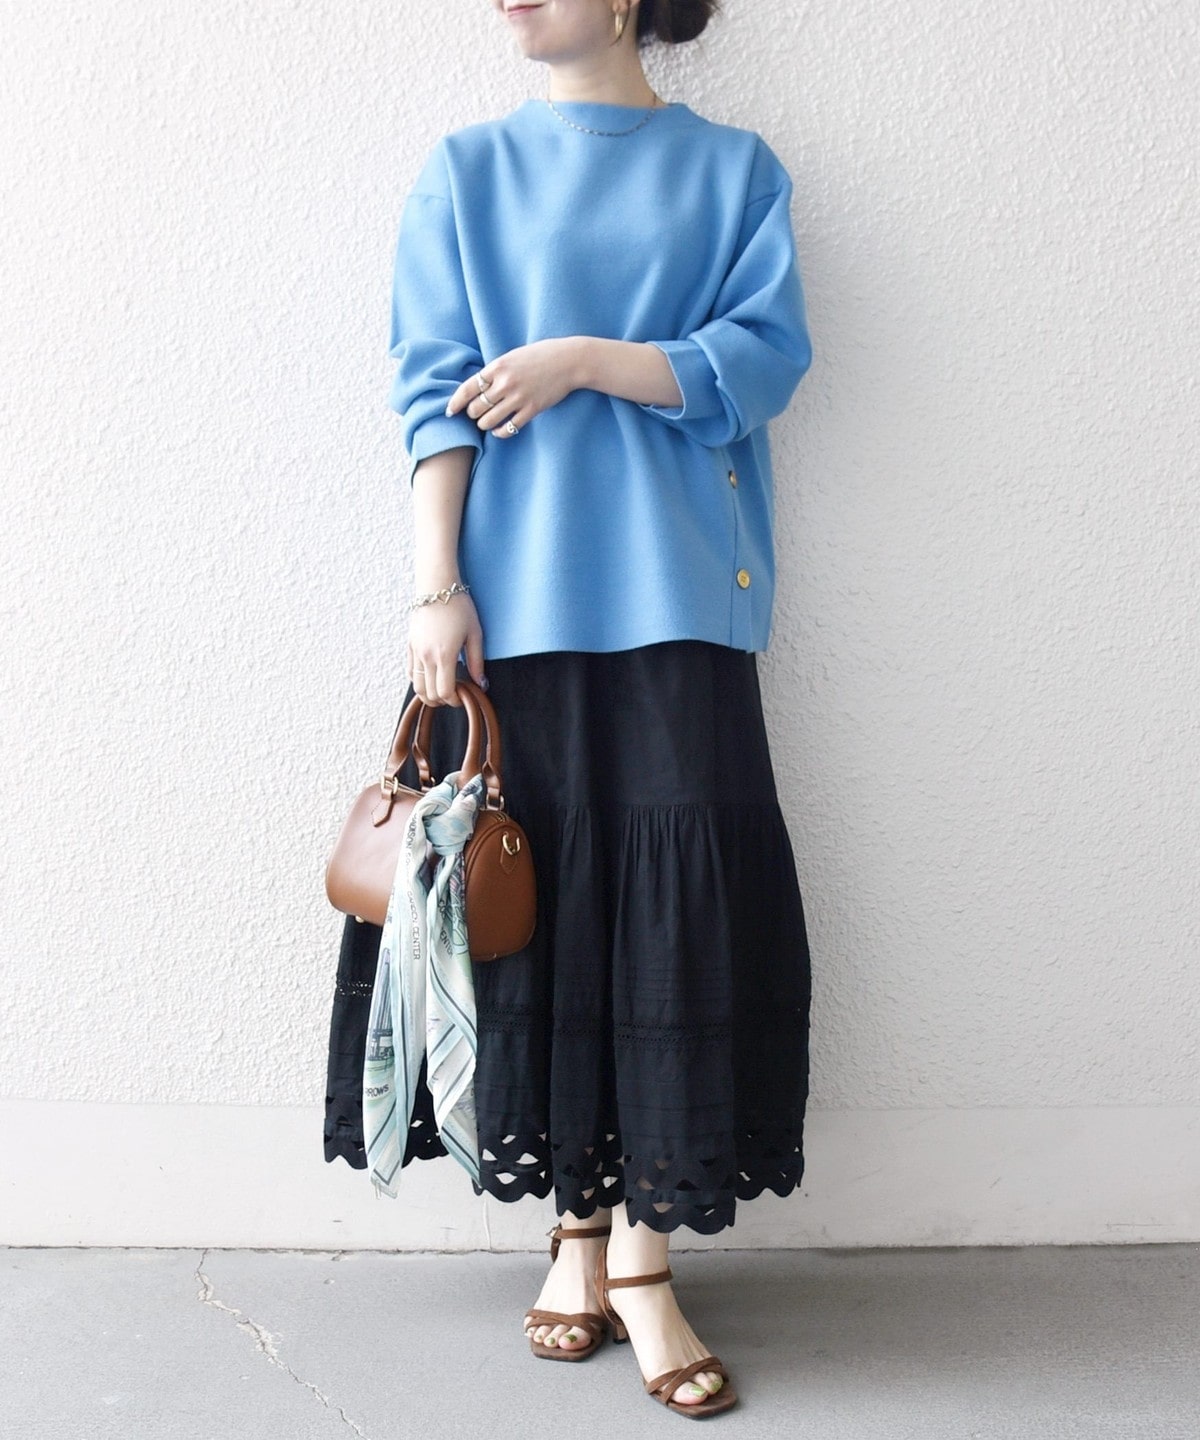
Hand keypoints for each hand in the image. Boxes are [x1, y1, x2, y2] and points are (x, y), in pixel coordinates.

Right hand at [408, 591, 485, 706]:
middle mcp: (426, 656)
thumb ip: (477, 662)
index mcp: (444, 655)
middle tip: (454, 695)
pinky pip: (410, 672)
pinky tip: (431, 677)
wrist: (436, 586)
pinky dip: (418, 681)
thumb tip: (481, 684)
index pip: (445, 692)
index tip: (463, 697)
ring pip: (416, 686)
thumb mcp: (475, 634)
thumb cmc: (459, 607)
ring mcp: (415, 651)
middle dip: (442, 700)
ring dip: (429, 694)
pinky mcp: (409, 645)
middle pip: (429, 694)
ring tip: (442, 690)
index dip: (454, 700)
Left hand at [445, 338, 582, 437]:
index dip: (455, 402)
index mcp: (498, 367)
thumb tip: (478, 388)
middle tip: (475, 414)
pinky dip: (500, 433)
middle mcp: (505, 383)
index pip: (468, 388)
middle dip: (472, 414)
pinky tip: (499, 430)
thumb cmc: (540, 355)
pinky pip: (509, 428)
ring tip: (486, 423)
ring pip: (489, 421)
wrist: (568, 361)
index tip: (450, 411)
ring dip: (484, 425)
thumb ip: (495, 371)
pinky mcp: (532, 409)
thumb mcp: (513, 356)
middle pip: (476, 408)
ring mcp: (519, 398)